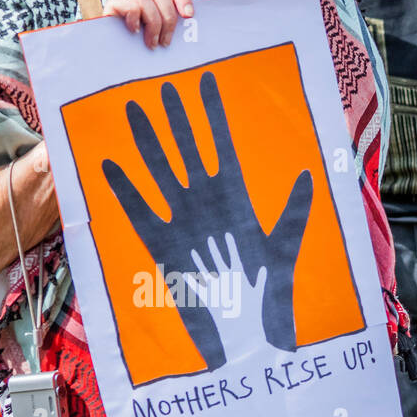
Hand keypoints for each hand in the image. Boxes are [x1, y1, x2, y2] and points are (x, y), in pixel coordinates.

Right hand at [101, 72, 312, 363]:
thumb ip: (293, 213)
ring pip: (160, 171)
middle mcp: (205, 203)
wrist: (245, 335)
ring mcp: (181, 219)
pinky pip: (140, 210)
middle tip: (162, 85)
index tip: (205, 80)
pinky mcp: (161, 243)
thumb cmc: (269, 295)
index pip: (221, 145)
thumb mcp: (285, 249)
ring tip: (133, 110)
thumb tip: (307, 175)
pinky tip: (108, 165)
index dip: (212, 114)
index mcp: (235, 198)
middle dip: (176, 118)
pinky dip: (125, 189)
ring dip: (147, 142)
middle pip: (187, 150)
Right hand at [103, 0, 199, 48]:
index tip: (188, 16)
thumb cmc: (144, 43)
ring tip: (152, 43)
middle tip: (166, 42)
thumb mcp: (166, 28)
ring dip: (152, 23)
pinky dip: (134, 19)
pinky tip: (134, 32)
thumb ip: (179, 9)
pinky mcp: (113, 5)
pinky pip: (128, 4)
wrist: (118, 58)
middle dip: (167, 18)